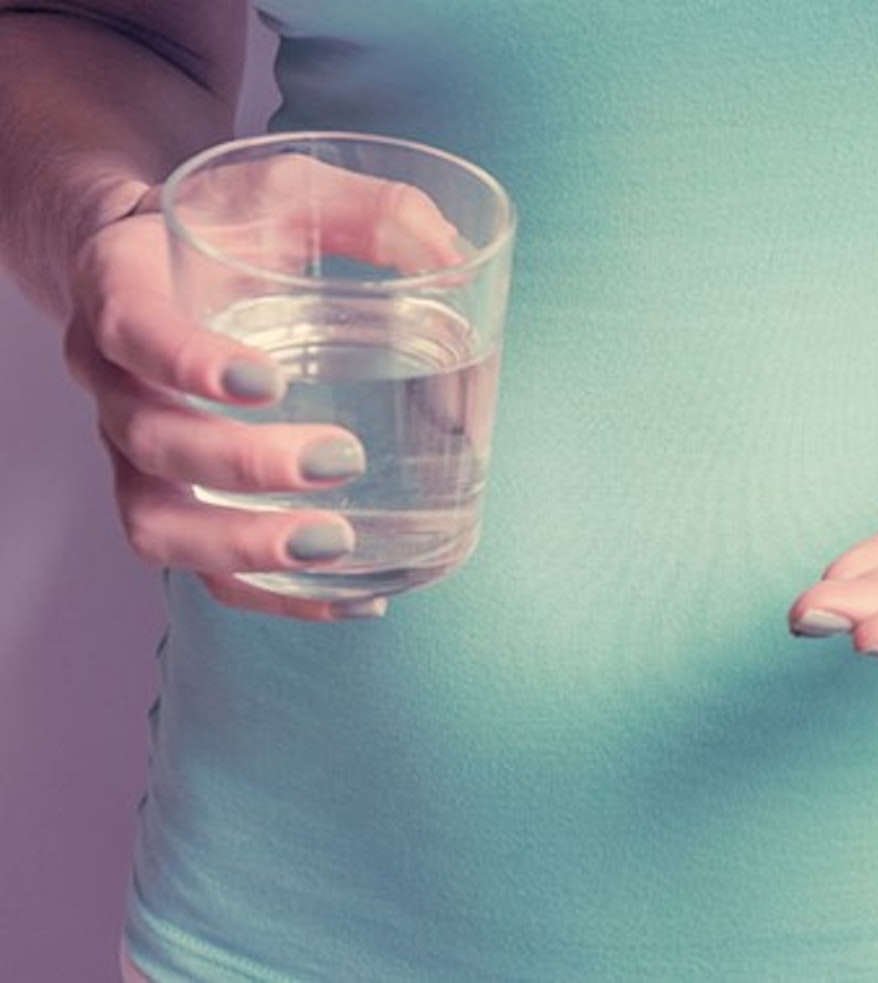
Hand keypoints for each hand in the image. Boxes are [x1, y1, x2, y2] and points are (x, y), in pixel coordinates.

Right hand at [63, 158, 465, 619]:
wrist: (153, 256)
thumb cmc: (230, 223)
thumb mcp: (290, 188)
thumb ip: (371, 211)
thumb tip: (459, 257)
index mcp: (123, 287)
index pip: (135, 334)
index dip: (191, 366)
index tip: (268, 384)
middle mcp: (113, 380)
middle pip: (152, 445)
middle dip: (243, 467)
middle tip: (341, 460)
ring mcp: (134, 450)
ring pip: (158, 526)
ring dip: (245, 549)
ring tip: (340, 549)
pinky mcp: (172, 497)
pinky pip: (201, 569)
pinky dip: (273, 593)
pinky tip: (355, 596)